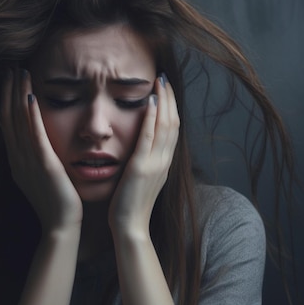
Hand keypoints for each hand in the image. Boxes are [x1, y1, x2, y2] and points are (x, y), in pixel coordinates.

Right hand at [0, 68, 82, 230]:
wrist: (61, 226)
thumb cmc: (57, 203)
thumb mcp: (42, 177)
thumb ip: (38, 159)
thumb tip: (38, 146)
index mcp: (17, 160)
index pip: (9, 124)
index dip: (7, 101)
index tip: (10, 81)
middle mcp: (18, 158)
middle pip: (9, 118)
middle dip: (9, 92)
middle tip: (11, 69)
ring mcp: (28, 161)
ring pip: (19, 121)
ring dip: (18, 95)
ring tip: (20, 72)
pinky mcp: (43, 164)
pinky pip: (34, 135)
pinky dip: (31, 115)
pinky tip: (31, 96)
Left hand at [108, 74, 179, 233]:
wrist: (130, 226)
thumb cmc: (132, 204)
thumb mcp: (144, 178)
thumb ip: (147, 161)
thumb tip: (144, 146)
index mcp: (165, 162)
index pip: (173, 128)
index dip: (171, 106)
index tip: (166, 89)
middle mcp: (164, 160)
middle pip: (173, 122)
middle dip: (169, 98)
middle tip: (164, 77)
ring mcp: (155, 163)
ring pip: (165, 125)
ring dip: (163, 101)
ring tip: (159, 82)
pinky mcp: (141, 167)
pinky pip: (148, 138)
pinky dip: (151, 118)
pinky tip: (149, 102)